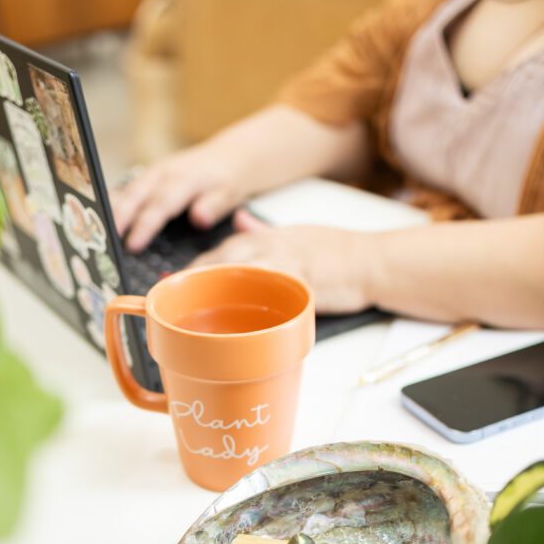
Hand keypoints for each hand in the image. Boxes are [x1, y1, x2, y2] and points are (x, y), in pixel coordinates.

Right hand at [111, 142, 248, 251]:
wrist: (229, 156)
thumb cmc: (230, 179)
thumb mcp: (231, 192)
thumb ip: (215, 205)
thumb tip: (199, 219)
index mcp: (185, 179)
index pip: (162, 204)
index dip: (145, 225)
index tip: (132, 245)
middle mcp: (165, 173)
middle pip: (136, 195)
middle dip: (119, 216)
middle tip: (104, 240)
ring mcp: (154, 172)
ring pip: (128, 191)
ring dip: (111, 210)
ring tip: (96, 231)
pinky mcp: (149, 176)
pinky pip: (128, 190)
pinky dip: (114, 204)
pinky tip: (103, 219)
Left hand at [190, 211, 374, 313]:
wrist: (370, 261)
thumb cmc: (334, 250)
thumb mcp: (292, 231)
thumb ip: (261, 229)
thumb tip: (239, 220)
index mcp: (266, 237)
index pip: (221, 250)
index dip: (194, 267)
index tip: (173, 283)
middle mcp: (272, 248)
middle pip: (224, 262)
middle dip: (197, 280)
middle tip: (175, 299)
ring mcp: (287, 267)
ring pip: (243, 276)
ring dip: (218, 292)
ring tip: (196, 312)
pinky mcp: (303, 286)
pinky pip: (274, 296)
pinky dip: (256, 308)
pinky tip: (239, 323)